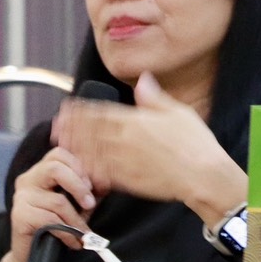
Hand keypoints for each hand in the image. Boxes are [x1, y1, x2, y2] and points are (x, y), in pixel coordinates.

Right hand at [5, 145, 97, 261]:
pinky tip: (73, 242)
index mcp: (39, 172)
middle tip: (90, 204)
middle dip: (78, 186)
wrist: (32, 257)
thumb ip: (86, 191)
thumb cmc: (56, 228)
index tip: (90, 186)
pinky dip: (67, 233)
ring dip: (76, 221)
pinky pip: (50, 220)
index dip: (78, 167)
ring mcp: (21, 198)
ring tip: (84, 234)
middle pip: (54, 168)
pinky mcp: (19, 216)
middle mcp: (27, 180)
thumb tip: (104, 182)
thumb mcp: (75, 205)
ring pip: (57, 201)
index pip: (59, 154)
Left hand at [54, 72, 244, 220]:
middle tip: (56, 126)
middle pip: (90, 132)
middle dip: (71, 128)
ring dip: (75, 148)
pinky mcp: (128, 181)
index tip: (67, 109)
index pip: (100, 113)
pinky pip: (102, 174)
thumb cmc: (196, 144)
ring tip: (62, 145)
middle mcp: (125, 139)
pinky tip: (80, 168)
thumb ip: (154, 97)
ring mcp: (124, 161)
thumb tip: (143, 80)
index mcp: (135, 120)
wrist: (203, 175)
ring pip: (91, 152)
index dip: (80, 111)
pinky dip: (89, 170)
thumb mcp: (178, 111)